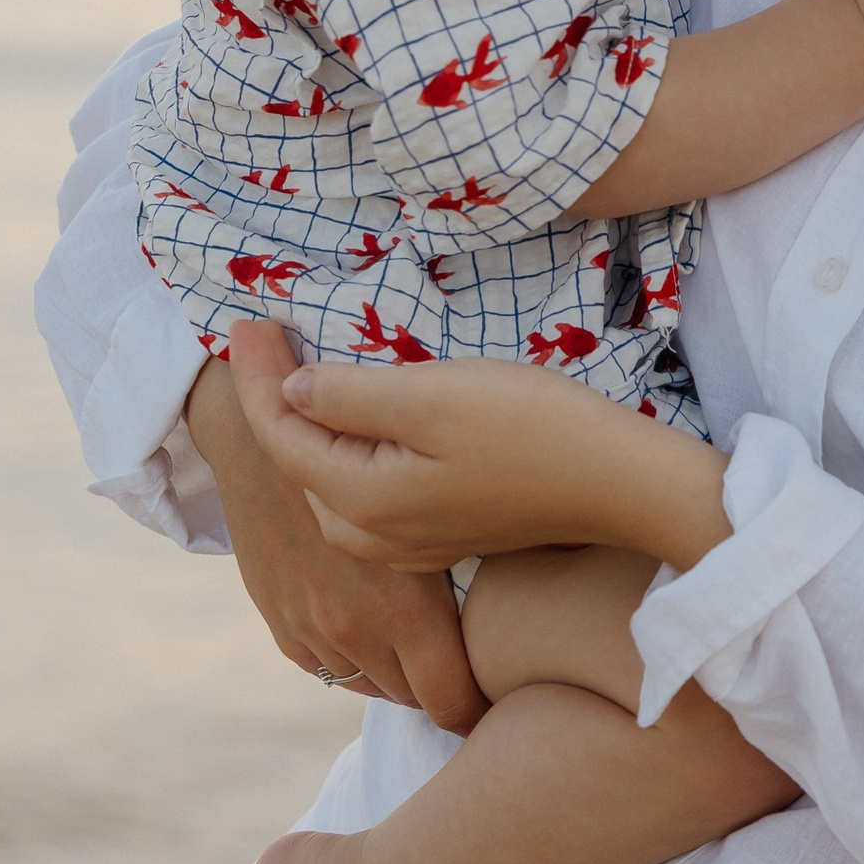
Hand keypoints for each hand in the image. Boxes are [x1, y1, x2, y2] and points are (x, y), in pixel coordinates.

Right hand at [188, 329, 485, 730]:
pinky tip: (366, 626)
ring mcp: (312, 628)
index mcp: (403, 609)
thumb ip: (469, 565)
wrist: (269, 435)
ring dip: (392, 672)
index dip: (477, 710)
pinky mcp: (280, 619)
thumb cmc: (375, 453)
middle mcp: (355, 630)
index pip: (451, 703)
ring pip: (367, 685)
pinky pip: (323, 667)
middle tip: (460, 664)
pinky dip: (348, 656)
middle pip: (412, 698)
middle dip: (436, 686)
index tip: (492, 700)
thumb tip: (529, 607)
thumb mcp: (435, 508)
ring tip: (414, 644)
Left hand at [265, 355, 732, 580]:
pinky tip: (360, 422)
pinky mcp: (446, 533)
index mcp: (361, 501)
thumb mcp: (430, 396)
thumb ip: (349, 396)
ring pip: (332, 483)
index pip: (281, 435)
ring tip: (301, 372)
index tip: (244, 321)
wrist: (618, 482)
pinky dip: (349, 453)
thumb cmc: (530, 429)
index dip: (256, 376)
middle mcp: (376, 535)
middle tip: (266, 338)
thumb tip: (294, 390)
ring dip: (312, 429)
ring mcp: (412, 542)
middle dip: (275, 402)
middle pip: (300, 464)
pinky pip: (370, 494)